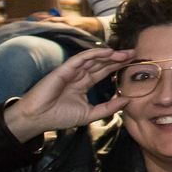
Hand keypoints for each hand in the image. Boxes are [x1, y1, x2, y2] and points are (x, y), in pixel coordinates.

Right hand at [2, 46, 137, 140]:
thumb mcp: (89, 114)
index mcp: (84, 84)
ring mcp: (71, 71)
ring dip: (110, 55)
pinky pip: (81, 58)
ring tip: (125, 53)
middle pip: (102, 63)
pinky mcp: (64, 69)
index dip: (118, 66)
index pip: (104, 72)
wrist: (37, 119)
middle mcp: (79, 75)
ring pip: (93, 58)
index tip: (134, 63)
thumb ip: (108, 108)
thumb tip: (127, 100)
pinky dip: (94, 54)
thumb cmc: (59, 117)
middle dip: (118, 58)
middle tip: (134, 53)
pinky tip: (108, 52)